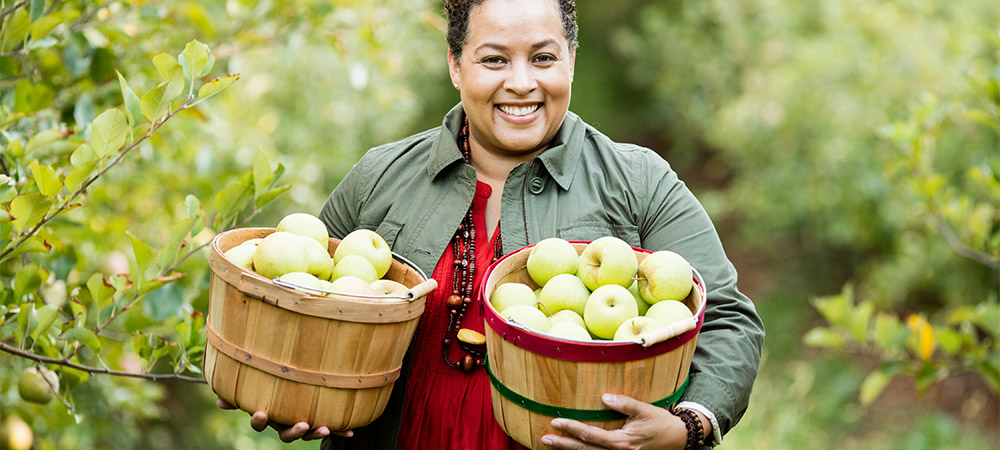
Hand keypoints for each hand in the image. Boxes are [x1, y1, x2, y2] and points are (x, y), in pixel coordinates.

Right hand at [215, 398, 352, 441]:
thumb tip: (217, 399)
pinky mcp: (320, 420)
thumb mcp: (256, 386)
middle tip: (301, 424)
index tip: (260, 413)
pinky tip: (351, 432)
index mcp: (270, 414)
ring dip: (316, 433)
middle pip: (286, 434)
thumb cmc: (270, 384)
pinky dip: (340, 430)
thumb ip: (238, 391)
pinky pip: (331, 427)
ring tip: (324, 428)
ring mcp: (303, 423)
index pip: (260, 422)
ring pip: (308, 433)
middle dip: (294, 431)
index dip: (259, 420)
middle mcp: (285, 422)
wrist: (298, 386)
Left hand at [540, 394, 688, 449]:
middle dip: (563, 445)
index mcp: (622, 442)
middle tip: (544, 439)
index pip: (590, 435)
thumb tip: (604, 398)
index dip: (571, 428)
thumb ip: (624, 404)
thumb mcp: (644, 410)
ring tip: (551, 446)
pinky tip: (572, 449)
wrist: (678, 439)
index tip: (556, 422)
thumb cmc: (660, 423)